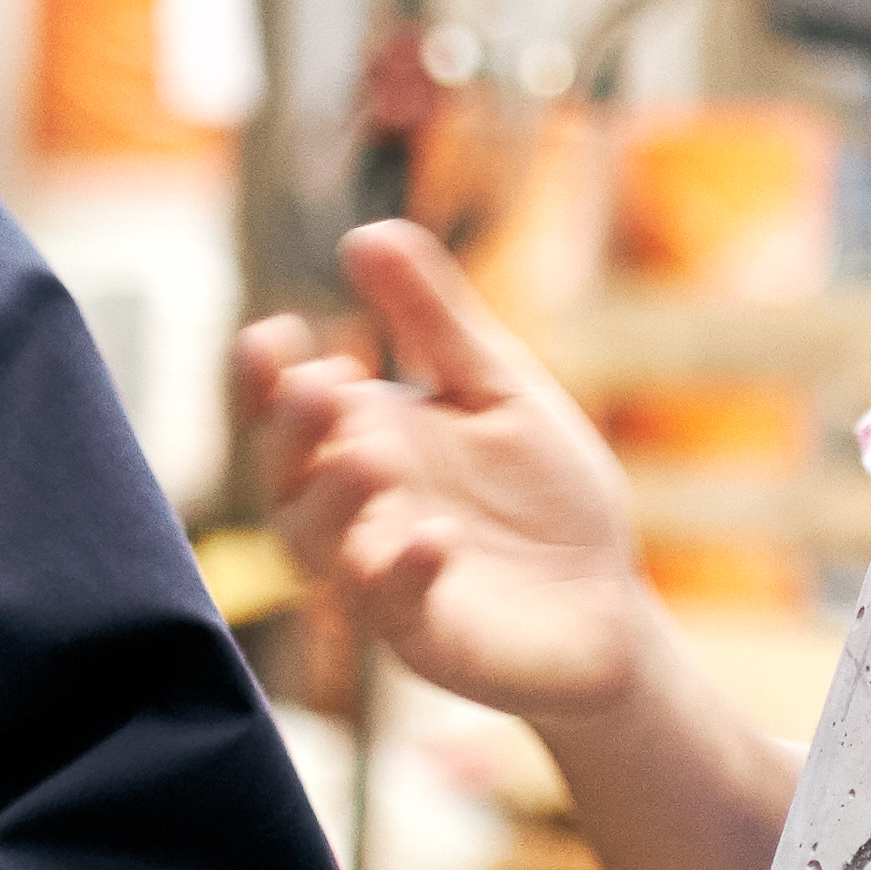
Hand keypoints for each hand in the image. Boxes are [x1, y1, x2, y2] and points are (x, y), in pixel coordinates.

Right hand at [232, 220, 662, 720]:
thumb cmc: (541, 495)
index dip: (263, 379)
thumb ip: (432, 321)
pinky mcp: (423, 636)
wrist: (607, 602)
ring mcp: (379, 579)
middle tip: (324, 386)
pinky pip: (392, 610)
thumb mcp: (494, 389)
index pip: (286, 410)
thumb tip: (366, 233)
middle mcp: (352, 513)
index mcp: (360, 444)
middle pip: (285, 475)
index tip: (273, 334)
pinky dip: (405, 572)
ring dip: (337, 499)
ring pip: (320, 547)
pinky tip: (435, 539)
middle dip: (293, 431)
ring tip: (371, 454)